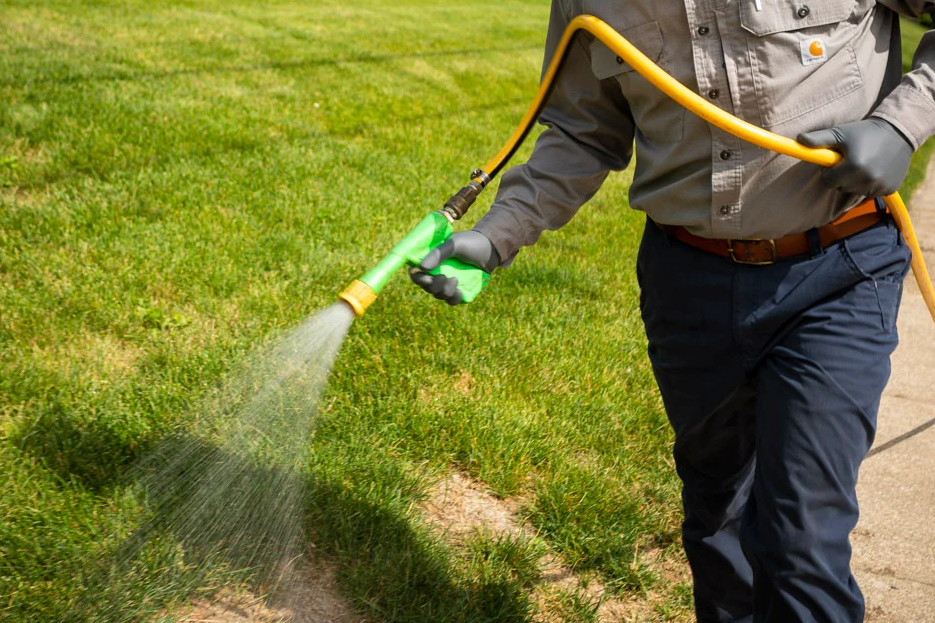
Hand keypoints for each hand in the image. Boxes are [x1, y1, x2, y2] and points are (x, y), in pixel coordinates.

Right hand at [409, 230, 499, 304]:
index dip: (416, 277)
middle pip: (426, 286)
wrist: (491, 249)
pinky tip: (460, 291)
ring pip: (438, 295)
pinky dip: (453, 298)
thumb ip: (438, 254)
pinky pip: (451, 301)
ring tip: (455, 279)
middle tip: (443, 276)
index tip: (425, 277)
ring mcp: (447, 282)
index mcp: (431, 259)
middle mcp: (437, 272)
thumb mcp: (454, 244)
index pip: (415, 272)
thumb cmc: (471, 243)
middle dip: (433, 285)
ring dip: (444, 291)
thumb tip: (422, 267)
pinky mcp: (459, 290)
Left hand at [797, 118, 912, 196]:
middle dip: (842, 176)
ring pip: (856, 191)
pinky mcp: (890, 189)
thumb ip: (819, 139)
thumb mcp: (841, 133)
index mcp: (854, 166)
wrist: (899, 131)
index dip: (830, 171)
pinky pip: (871, 192)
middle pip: (841, 188)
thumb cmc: (864, 132)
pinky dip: (870, 184)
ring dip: (856, 181)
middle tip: (852, 160)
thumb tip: (799, 139)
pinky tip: (876, 169)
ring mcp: (880, 185)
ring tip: (864, 163)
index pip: (828, 181)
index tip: (838, 160)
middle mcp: (868, 179)